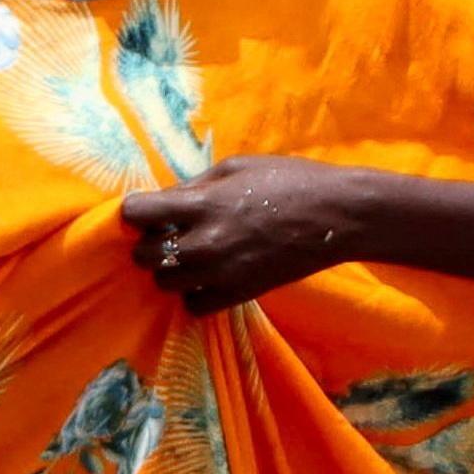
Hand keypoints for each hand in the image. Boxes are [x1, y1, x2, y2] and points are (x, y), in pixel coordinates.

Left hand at [119, 156, 377, 310]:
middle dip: (151, 241)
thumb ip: (194, 186)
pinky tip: (209, 277)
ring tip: (193, 255)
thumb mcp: (236, 168)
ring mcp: (219, 273)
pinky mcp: (238, 295)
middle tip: (171, 232)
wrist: (337, 216)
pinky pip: (193, 306)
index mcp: (201, 204)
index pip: (136, 213)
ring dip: (171, 269)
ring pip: (164, 283)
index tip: (147, 210)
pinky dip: (195, 294)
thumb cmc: (290, 180)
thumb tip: (164, 201)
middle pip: (144, 254)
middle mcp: (203, 242)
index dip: (136, 211)